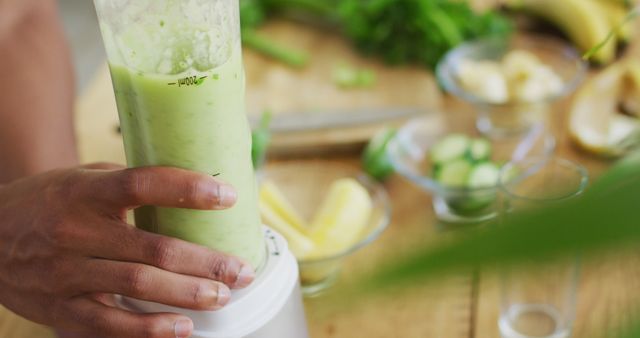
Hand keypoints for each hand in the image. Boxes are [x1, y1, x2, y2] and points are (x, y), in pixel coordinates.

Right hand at [0, 163, 254, 337]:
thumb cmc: (45, 203)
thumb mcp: (80, 179)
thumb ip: (127, 183)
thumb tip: (191, 187)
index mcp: (83, 192)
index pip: (142, 184)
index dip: (188, 189)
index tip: (228, 198)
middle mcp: (74, 231)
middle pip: (151, 247)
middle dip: (204, 261)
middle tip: (241, 270)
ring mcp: (65, 274)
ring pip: (136, 287)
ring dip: (186, 294)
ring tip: (223, 296)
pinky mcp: (59, 309)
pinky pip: (109, 325)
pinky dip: (149, 330)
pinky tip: (182, 328)